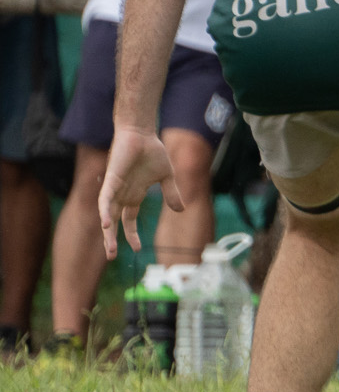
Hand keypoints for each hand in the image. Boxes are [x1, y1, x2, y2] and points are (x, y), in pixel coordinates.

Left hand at [98, 125, 179, 259]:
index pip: (130, 220)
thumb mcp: (167, 176)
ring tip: (110, 249)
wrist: (142, 134)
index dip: (132, 234)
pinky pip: (105, 200)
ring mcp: (115, 189)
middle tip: (112, 257)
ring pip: (108, 216)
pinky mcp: (111, 181)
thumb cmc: (153, 151)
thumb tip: (181, 210)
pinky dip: (104, 212)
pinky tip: (106, 225)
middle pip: (115, 222)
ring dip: (108, 233)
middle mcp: (123, 195)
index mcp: (134, 195)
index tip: (136, 249)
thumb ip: (171, 193)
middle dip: (113, 240)